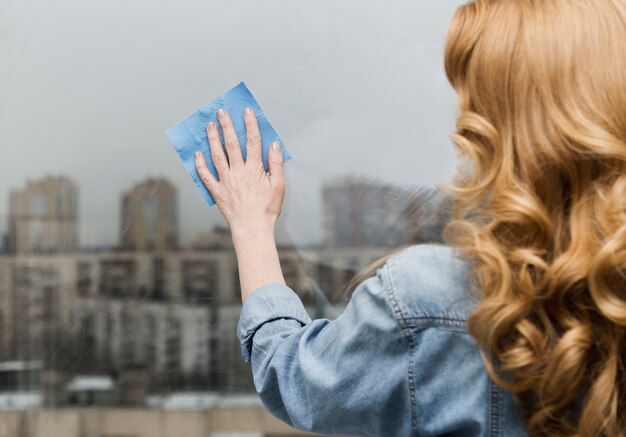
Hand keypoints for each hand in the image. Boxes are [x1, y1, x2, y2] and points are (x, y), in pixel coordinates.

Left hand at [194, 107, 285, 239]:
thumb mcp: (279, 185)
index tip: (246, 112)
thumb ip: (276, 163)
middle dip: (226, 126)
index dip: (250, 124)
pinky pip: (206, 176)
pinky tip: (197, 154)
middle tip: (221, 112)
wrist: (252, 228)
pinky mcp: (217, 191)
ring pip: (217, 155)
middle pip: (231, 144)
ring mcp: (226, 181)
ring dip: (212, 139)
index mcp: (254, 169)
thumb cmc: (267, 208)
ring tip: (209, 126)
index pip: (252, 141)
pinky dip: (200, 164)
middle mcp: (238, 172)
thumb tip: (274, 144)